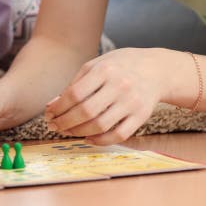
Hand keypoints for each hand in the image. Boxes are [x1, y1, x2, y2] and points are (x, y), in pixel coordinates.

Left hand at [44, 48, 162, 144]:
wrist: (156, 69)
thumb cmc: (119, 66)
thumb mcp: (95, 65)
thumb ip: (75, 84)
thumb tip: (53, 105)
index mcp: (104, 71)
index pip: (75, 94)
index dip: (59, 107)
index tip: (49, 113)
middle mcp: (120, 86)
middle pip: (86, 111)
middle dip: (65, 122)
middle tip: (54, 126)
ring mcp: (132, 102)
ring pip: (100, 125)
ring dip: (79, 132)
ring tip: (67, 131)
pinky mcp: (141, 116)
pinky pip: (119, 135)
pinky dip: (101, 140)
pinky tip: (88, 138)